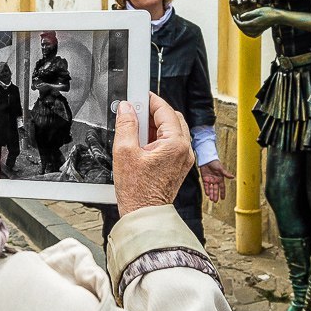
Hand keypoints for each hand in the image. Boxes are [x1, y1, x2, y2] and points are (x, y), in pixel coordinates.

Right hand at [111, 93, 194, 216]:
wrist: (144, 214)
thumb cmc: (137, 191)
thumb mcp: (124, 152)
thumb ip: (126, 125)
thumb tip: (126, 109)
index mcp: (176, 144)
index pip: (165, 110)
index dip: (150, 100)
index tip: (138, 96)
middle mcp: (185, 150)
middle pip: (172, 118)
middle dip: (153, 112)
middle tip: (135, 113)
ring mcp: (184, 159)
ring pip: (172, 130)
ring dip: (155, 125)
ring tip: (136, 131)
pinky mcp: (178, 166)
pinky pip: (171, 143)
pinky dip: (158, 138)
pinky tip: (142, 144)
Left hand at [199, 160, 234, 202]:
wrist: (207, 159)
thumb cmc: (215, 163)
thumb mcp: (221, 169)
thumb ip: (226, 174)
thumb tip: (233, 177)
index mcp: (220, 178)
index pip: (222, 187)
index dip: (222, 193)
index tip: (223, 198)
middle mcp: (215, 180)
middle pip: (216, 189)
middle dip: (215, 195)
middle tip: (215, 201)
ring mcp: (210, 180)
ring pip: (211, 189)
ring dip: (211, 194)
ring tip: (211, 199)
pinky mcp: (204, 179)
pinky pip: (206, 186)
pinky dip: (206, 190)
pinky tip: (207, 194)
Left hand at [232, 6, 281, 37]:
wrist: (277, 17)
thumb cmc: (268, 12)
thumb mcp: (258, 11)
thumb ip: (248, 14)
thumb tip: (240, 16)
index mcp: (254, 24)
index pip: (241, 24)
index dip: (236, 20)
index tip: (235, 16)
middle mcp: (255, 29)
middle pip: (243, 29)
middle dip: (238, 23)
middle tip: (237, 17)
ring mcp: (258, 31)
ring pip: (246, 32)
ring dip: (242, 27)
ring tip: (240, 21)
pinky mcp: (261, 31)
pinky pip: (251, 34)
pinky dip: (247, 32)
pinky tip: (246, 28)